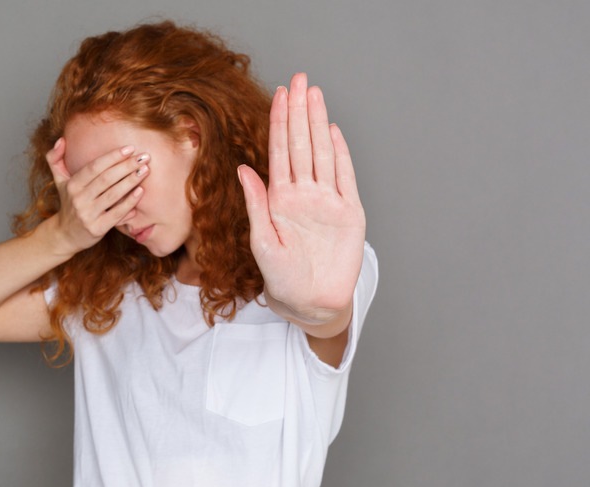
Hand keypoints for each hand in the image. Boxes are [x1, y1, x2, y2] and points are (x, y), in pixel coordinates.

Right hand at [46, 138, 148, 253]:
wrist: (65, 235)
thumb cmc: (68, 203)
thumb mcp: (59, 181)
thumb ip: (55, 158)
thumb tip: (61, 139)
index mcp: (72, 184)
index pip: (94, 167)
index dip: (113, 156)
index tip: (130, 148)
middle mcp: (78, 198)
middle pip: (106, 178)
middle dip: (127, 166)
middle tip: (144, 157)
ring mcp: (87, 214)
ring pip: (113, 194)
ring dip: (131, 181)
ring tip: (145, 170)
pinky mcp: (97, 228)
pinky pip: (116, 214)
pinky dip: (129, 203)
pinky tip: (140, 192)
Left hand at [237, 73, 365, 325]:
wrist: (310, 302)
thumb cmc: (281, 276)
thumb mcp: (262, 240)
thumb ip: (256, 203)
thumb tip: (243, 168)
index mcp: (280, 199)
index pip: (279, 152)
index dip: (279, 122)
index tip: (278, 94)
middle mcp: (304, 194)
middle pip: (302, 144)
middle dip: (299, 111)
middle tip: (299, 79)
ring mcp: (327, 201)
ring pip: (322, 154)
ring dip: (318, 123)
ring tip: (314, 95)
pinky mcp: (349, 213)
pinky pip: (344, 178)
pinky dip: (341, 154)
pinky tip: (333, 131)